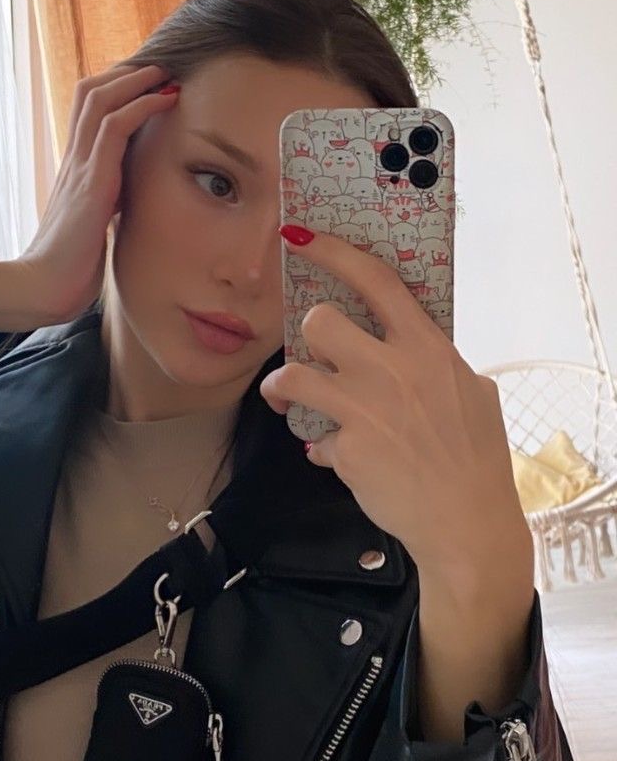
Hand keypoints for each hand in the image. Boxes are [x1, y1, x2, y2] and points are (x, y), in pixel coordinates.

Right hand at [18, 63, 178, 323]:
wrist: (45, 287)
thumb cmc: (71, 265)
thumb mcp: (97, 225)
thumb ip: (110, 204)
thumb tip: (132, 201)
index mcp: (76, 167)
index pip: (88, 109)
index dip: (116, 87)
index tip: (147, 80)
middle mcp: (75, 159)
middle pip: (90, 91)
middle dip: (126, 72)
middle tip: (160, 65)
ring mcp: (80, 167)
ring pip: (99, 98)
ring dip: (136, 79)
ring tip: (165, 72)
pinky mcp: (91, 182)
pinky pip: (114, 127)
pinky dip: (142, 105)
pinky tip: (165, 99)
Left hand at [259, 225, 531, 583]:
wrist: (466, 525)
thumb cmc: (476, 459)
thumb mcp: (473, 394)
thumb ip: (434, 364)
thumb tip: (407, 352)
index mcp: (428, 348)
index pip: (376, 281)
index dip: (333, 252)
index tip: (299, 236)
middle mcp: (392, 370)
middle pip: (320, 321)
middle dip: (312, 335)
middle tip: (320, 357)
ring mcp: (364, 410)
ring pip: (293, 374)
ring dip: (285, 388)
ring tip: (290, 400)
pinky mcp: (345, 450)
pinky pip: (314, 437)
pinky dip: (323, 448)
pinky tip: (344, 459)